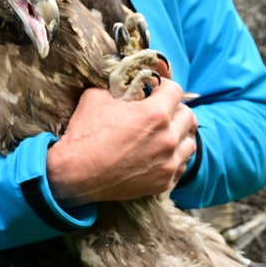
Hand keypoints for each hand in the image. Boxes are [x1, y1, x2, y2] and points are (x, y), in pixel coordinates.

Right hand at [45, 77, 197, 203]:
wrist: (76, 173)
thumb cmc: (85, 133)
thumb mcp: (96, 96)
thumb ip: (117, 87)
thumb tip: (124, 83)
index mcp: (155, 114)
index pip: (176, 91)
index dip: (165, 86)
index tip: (155, 90)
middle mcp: (168, 138)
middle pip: (189, 116)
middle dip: (175, 109)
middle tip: (160, 111)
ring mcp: (168, 163)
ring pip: (190, 142)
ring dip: (179, 134)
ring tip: (164, 134)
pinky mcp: (164, 182)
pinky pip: (182, 165)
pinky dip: (174, 158)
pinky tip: (159, 154)